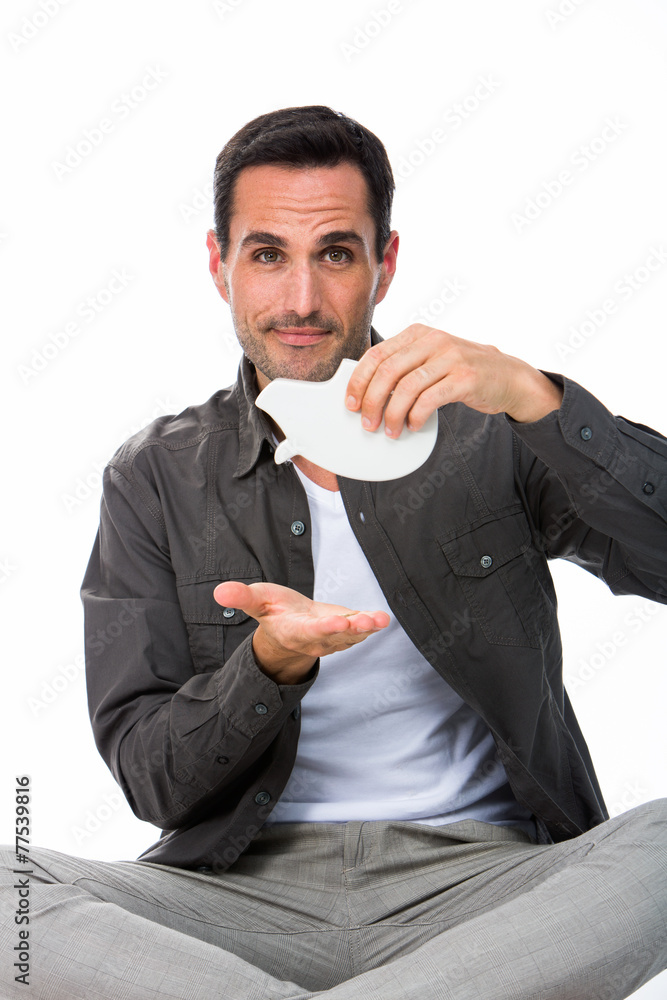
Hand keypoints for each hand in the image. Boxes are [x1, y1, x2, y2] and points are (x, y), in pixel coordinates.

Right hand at [213, 580, 389, 684]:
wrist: (291, 629)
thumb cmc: (275, 612)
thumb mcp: (256, 601)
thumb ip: (241, 597)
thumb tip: (219, 592)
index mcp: (294, 631)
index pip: (308, 631)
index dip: (322, 628)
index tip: (336, 621)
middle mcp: (316, 638)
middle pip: (334, 635)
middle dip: (349, 628)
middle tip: (363, 621)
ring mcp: (333, 637)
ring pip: (351, 635)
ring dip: (366, 628)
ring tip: (379, 619)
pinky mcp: (346, 630)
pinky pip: (360, 630)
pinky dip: (372, 625)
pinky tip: (382, 618)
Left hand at [345, 324, 562, 436]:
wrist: (508, 376)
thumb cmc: (464, 371)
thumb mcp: (431, 359)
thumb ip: (404, 367)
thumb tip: (367, 391)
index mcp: (418, 333)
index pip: (376, 354)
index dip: (358, 381)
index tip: (351, 403)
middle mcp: (433, 340)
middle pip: (387, 371)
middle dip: (372, 401)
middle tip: (367, 423)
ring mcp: (450, 357)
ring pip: (406, 387)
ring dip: (392, 414)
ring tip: (390, 431)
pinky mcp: (465, 377)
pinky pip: (430, 399)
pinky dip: (416, 416)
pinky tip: (414, 426)